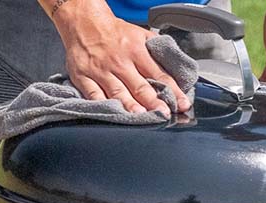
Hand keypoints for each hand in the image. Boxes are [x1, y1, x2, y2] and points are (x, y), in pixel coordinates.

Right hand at [49, 0, 190, 113]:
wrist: (84, 23)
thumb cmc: (114, 32)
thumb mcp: (140, 34)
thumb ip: (156, 51)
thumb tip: (174, 66)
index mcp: (136, 51)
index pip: (159, 74)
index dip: (173, 90)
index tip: (182, 104)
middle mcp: (119, 62)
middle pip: (140, 86)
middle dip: (154, 102)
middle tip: (165, 114)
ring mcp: (100, 71)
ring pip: (118, 92)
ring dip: (131, 106)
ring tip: (142, 116)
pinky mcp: (83, 77)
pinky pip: (93, 94)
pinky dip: (103, 104)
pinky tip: (113, 113)